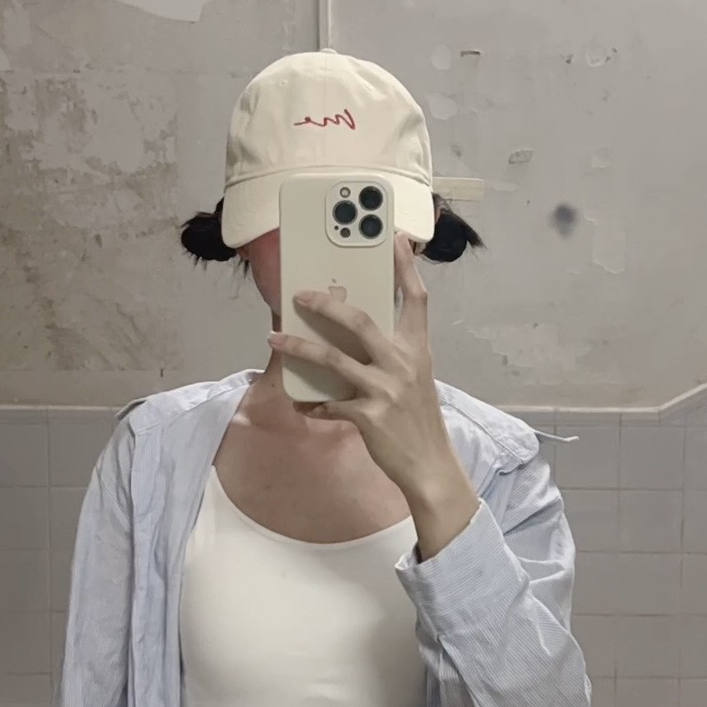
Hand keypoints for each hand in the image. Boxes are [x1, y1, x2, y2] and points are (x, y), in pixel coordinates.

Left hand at [268, 234, 457, 496]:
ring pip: (334, 359)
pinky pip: (330, 404)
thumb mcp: (415, 381)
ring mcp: (386, 391)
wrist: (430, 467)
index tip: (395, 239)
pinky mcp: (370, 418)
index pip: (416, 299)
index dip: (406, 267)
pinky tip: (300, 403)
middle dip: (326, 304)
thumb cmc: (418, 422)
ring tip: (275, 339)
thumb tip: (354, 339)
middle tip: (300, 295)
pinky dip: (312, 403)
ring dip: (299, 347)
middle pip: (361, 321)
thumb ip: (392, 356)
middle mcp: (404, 365)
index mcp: (418, 350)